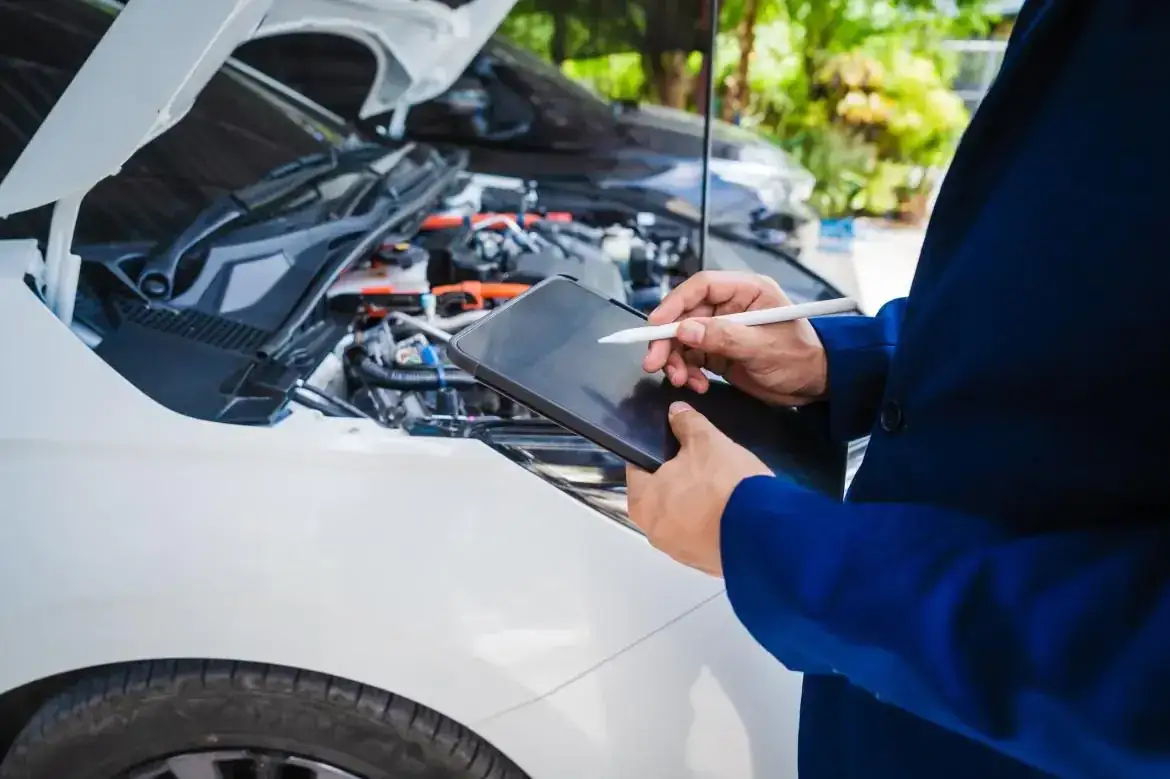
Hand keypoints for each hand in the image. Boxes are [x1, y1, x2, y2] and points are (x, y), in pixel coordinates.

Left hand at [626, 402, 771, 576]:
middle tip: (702, 462)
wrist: (766, 533)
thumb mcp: (707, 441)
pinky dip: (712, 523)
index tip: (675, 444)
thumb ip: (686, 423)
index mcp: (642, 503)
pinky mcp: (706, 564)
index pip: (638, 469)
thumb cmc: (723, 483)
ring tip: (721, 485)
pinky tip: (731, 509)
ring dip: (697, 503)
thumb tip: (675, 411)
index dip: (655, 451)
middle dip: (678, 479)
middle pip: (660, 495)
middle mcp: (654, 532)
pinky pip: (703, 536)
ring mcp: (680, 552)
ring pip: (682, 517)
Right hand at [644, 271, 827, 406]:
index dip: (675, 303)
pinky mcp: (718, 351)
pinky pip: (691, 357)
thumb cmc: (801, 358)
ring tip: (680, 380)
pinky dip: (687, 371)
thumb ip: (724, 337)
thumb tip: (685, 330)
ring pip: (683, 338)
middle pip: (685, 314)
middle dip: (667, 339)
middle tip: (654, 362)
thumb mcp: (763, 348)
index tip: (656, 325)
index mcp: (747, 291)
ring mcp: (723, 329)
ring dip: (675, 359)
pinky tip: (696, 384)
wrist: (815, 385)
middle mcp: (731, 306)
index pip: (702, 287)